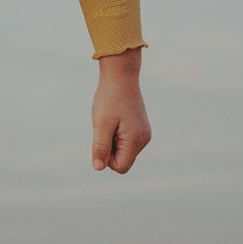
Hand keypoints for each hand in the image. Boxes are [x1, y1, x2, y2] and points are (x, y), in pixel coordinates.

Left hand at [91, 53, 150, 172]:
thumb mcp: (101, 124)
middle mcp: (144, 139)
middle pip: (123, 160)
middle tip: (105, 126)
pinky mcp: (140, 127)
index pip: (120, 167)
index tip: (101, 137)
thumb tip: (98, 168)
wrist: (120, 75)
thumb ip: (101, 147)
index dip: (106, 158)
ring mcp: (144, 133)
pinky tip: (115, 118)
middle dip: (109, 148)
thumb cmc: (109, 98)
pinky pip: (126, 141)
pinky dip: (117, 134)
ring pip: (124, 150)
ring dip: (112, 140)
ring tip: (111, 120)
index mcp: (136, 140)